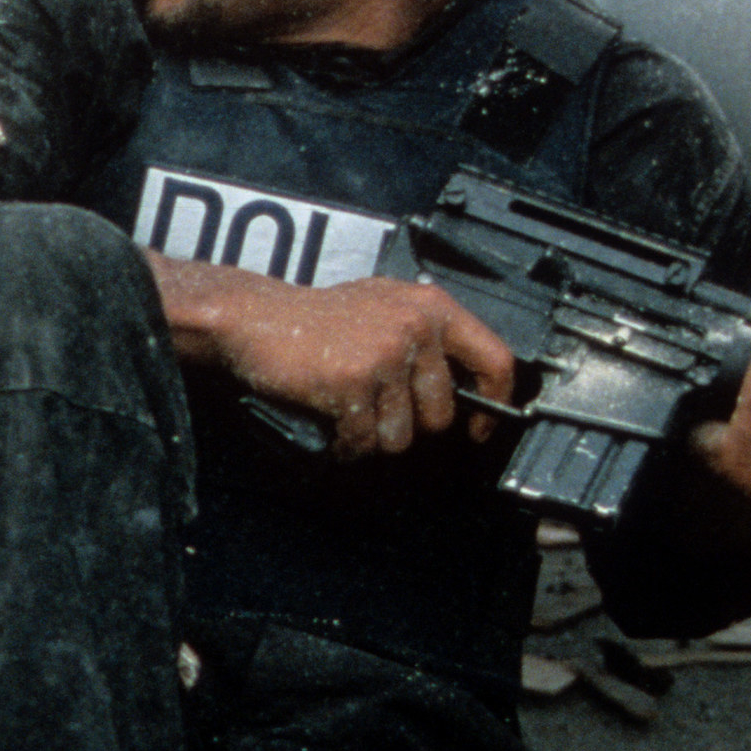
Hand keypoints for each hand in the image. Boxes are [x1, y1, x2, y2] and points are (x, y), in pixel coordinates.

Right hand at [175, 265, 514, 459]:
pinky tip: (329, 420)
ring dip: (371, 436)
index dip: (493, 404)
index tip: (477, 427)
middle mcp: (415, 327)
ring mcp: (385, 354)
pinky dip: (345, 443)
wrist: (255, 318)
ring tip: (346, 409)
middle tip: (374, 408)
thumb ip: (425, 336)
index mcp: (431, 307)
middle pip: (440, 415)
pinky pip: (364, 440)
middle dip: (406, 425)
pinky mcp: (354, 382)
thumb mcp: (384, 307)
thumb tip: (467, 385)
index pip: (495, 360)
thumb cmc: (315, 318)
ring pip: (401, 435)